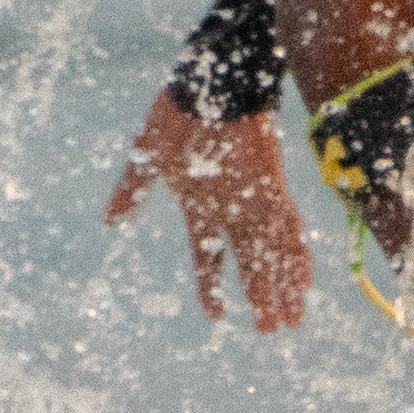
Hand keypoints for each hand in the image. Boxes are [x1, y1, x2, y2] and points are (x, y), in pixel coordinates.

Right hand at [104, 86, 311, 331]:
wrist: (209, 82)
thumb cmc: (178, 115)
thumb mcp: (148, 157)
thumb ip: (133, 190)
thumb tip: (109, 220)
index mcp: (202, 207)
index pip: (209, 257)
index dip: (212, 286)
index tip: (217, 316)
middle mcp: (232, 209)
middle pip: (250, 262)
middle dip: (260, 296)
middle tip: (270, 330)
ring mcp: (254, 199)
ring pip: (273, 252)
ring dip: (282, 286)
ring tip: (289, 321)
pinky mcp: (272, 186)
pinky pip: (289, 228)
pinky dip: (296, 256)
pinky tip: (304, 280)